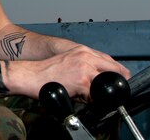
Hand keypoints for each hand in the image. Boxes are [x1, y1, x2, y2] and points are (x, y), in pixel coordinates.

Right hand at [12, 45, 130, 102]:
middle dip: (116, 82)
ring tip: (93, 95)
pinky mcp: (81, 82)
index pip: (109, 60)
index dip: (117, 72)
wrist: (30, 75)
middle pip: (114, 69)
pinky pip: (95, 94)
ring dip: (102, 91)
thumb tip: (94, 76)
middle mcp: (85, 57)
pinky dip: (91, 99)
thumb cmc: (44, 71)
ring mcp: (84, 69)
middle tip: (113, 91)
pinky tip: (82, 98)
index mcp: (82, 51)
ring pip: (105, 83)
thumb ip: (82, 64)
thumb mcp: (66, 60)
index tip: (120, 79)